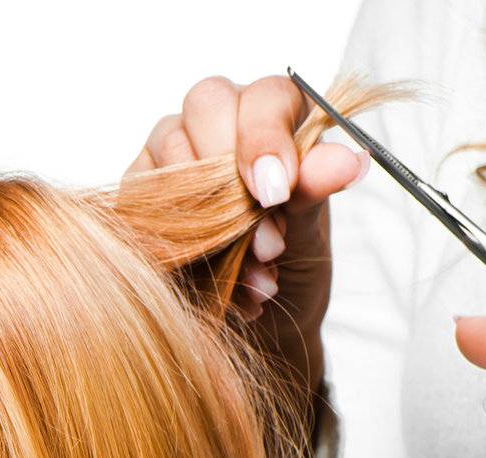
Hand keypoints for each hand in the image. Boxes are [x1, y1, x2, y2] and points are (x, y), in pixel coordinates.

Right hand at [125, 74, 371, 457]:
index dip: (267, 137)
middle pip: (207, 103)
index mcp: (273, 118)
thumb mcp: (311, 235)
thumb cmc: (291, 271)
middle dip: (231, 167)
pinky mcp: (137, 196)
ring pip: (168, 148)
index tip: (275, 190)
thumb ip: (317, 190)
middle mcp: (219, 124)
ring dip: (210, 217)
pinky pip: (141, 200)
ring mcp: (171, 155)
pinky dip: (179, 246)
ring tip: (252, 273)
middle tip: (261, 236)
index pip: (265, 96)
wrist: (262, 333)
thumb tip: (347, 159)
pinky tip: (214, 283)